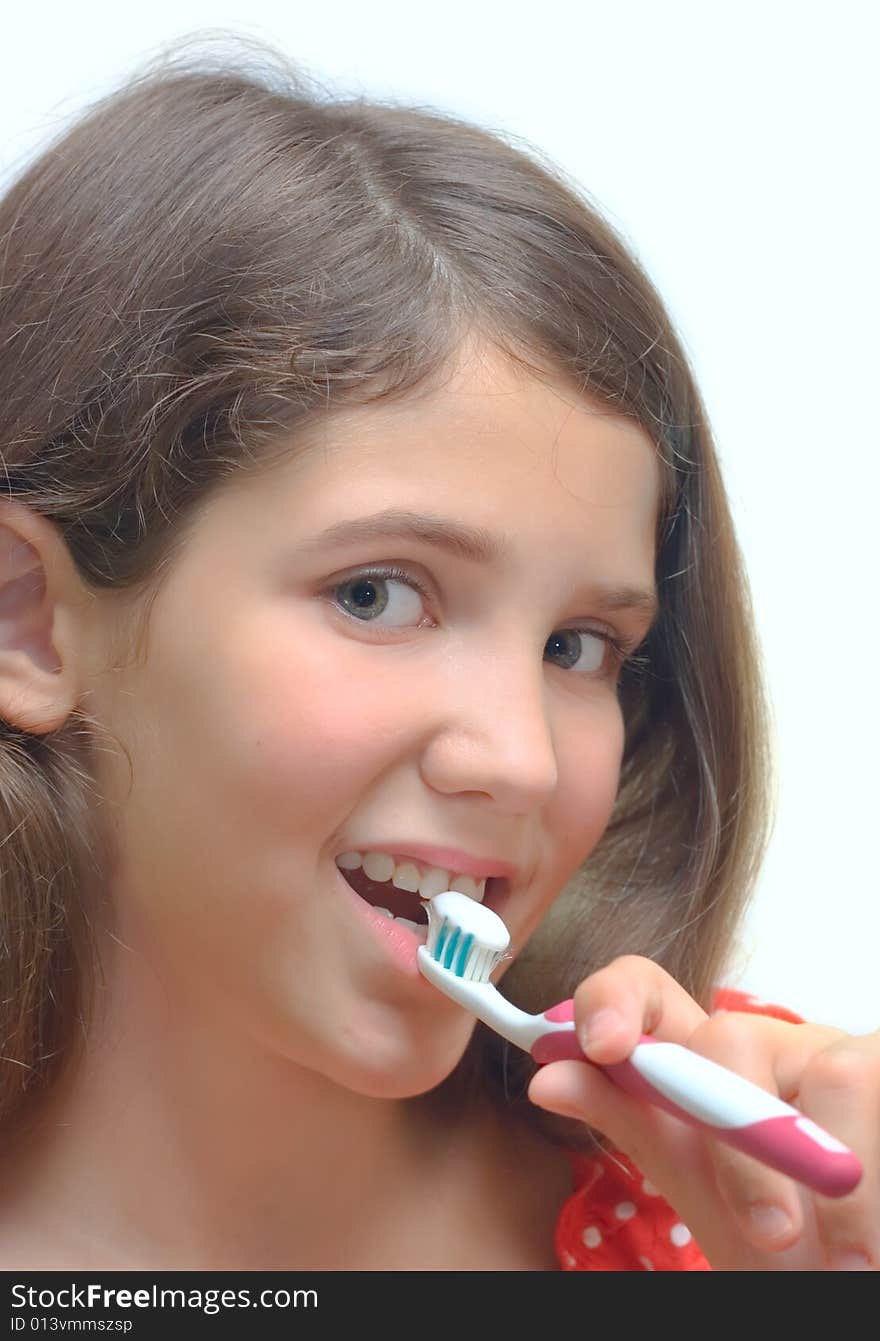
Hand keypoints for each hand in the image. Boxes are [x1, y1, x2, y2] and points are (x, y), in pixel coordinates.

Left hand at [527, 956, 878, 1269]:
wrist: (844, 1269)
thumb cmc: (771, 1232)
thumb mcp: (694, 1180)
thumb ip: (631, 1123)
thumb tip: (546, 1078)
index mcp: (702, 1059)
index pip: (645, 989)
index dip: (615, 997)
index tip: (601, 1044)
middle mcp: (768, 1040)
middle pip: (733, 1039)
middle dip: (746, 1151)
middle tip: (770, 1234)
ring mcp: (837, 1053)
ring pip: (833, 1074)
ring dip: (840, 1190)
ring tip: (847, 1267)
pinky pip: (878, 1089)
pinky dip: (876, 1190)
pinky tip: (869, 1242)